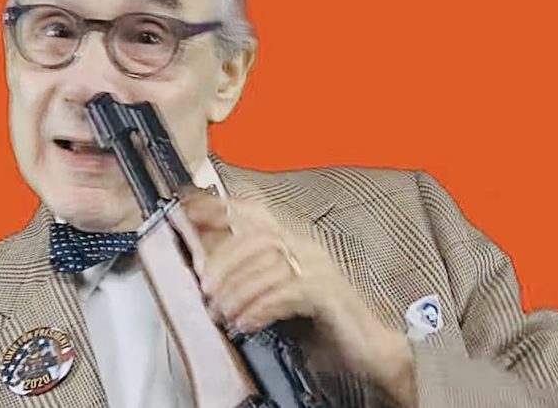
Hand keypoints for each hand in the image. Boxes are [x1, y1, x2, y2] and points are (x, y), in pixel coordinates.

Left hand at [180, 191, 416, 406]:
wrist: (369, 349)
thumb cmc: (322, 324)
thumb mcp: (280, 294)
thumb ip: (251, 277)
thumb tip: (206, 269)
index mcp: (294, 243)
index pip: (254, 214)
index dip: (220, 208)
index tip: (188, 209)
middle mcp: (306, 249)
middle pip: (257, 238)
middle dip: (224, 260)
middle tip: (205, 286)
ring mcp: (319, 269)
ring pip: (269, 265)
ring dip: (238, 289)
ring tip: (221, 311)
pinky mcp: (327, 294)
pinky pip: (287, 293)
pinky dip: (261, 307)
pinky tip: (245, 321)